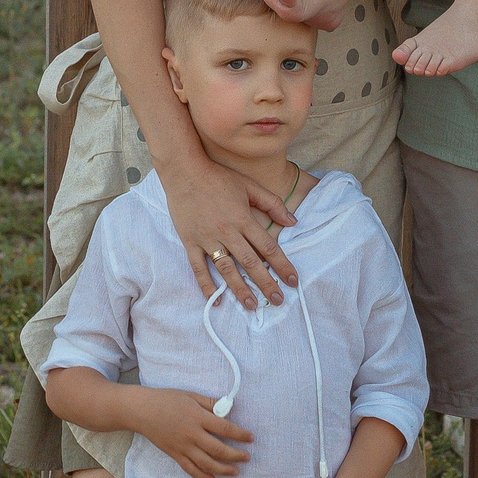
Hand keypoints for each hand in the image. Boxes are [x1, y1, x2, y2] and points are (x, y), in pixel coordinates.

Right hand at [130, 388, 253, 477]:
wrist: (142, 411)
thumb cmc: (167, 399)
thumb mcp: (191, 395)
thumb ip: (210, 402)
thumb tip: (228, 407)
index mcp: (197, 417)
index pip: (224, 428)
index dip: (240, 434)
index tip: (251, 438)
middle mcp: (192, 434)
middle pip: (218, 449)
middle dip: (235, 455)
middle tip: (247, 457)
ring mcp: (183, 447)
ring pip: (206, 463)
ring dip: (223, 469)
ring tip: (236, 471)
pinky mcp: (175, 455)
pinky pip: (190, 469)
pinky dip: (202, 476)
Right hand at [160, 154, 298, 305]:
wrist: (185, 172)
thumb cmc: (218, 178)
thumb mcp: (249, 186)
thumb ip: (272, 204)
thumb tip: (293, 222)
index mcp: (243, 218)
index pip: (268, 246)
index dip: (282, 265)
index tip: (293, 281)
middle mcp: (227, 231)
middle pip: (250, 262)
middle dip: (266, 283)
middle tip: (278, 301)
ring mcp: (208, 238)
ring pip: (226, 269)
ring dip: (240, 289)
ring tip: (252, 305)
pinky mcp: (190, 242)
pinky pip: (198, 268)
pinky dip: (206, 285)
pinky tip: (214, 301)